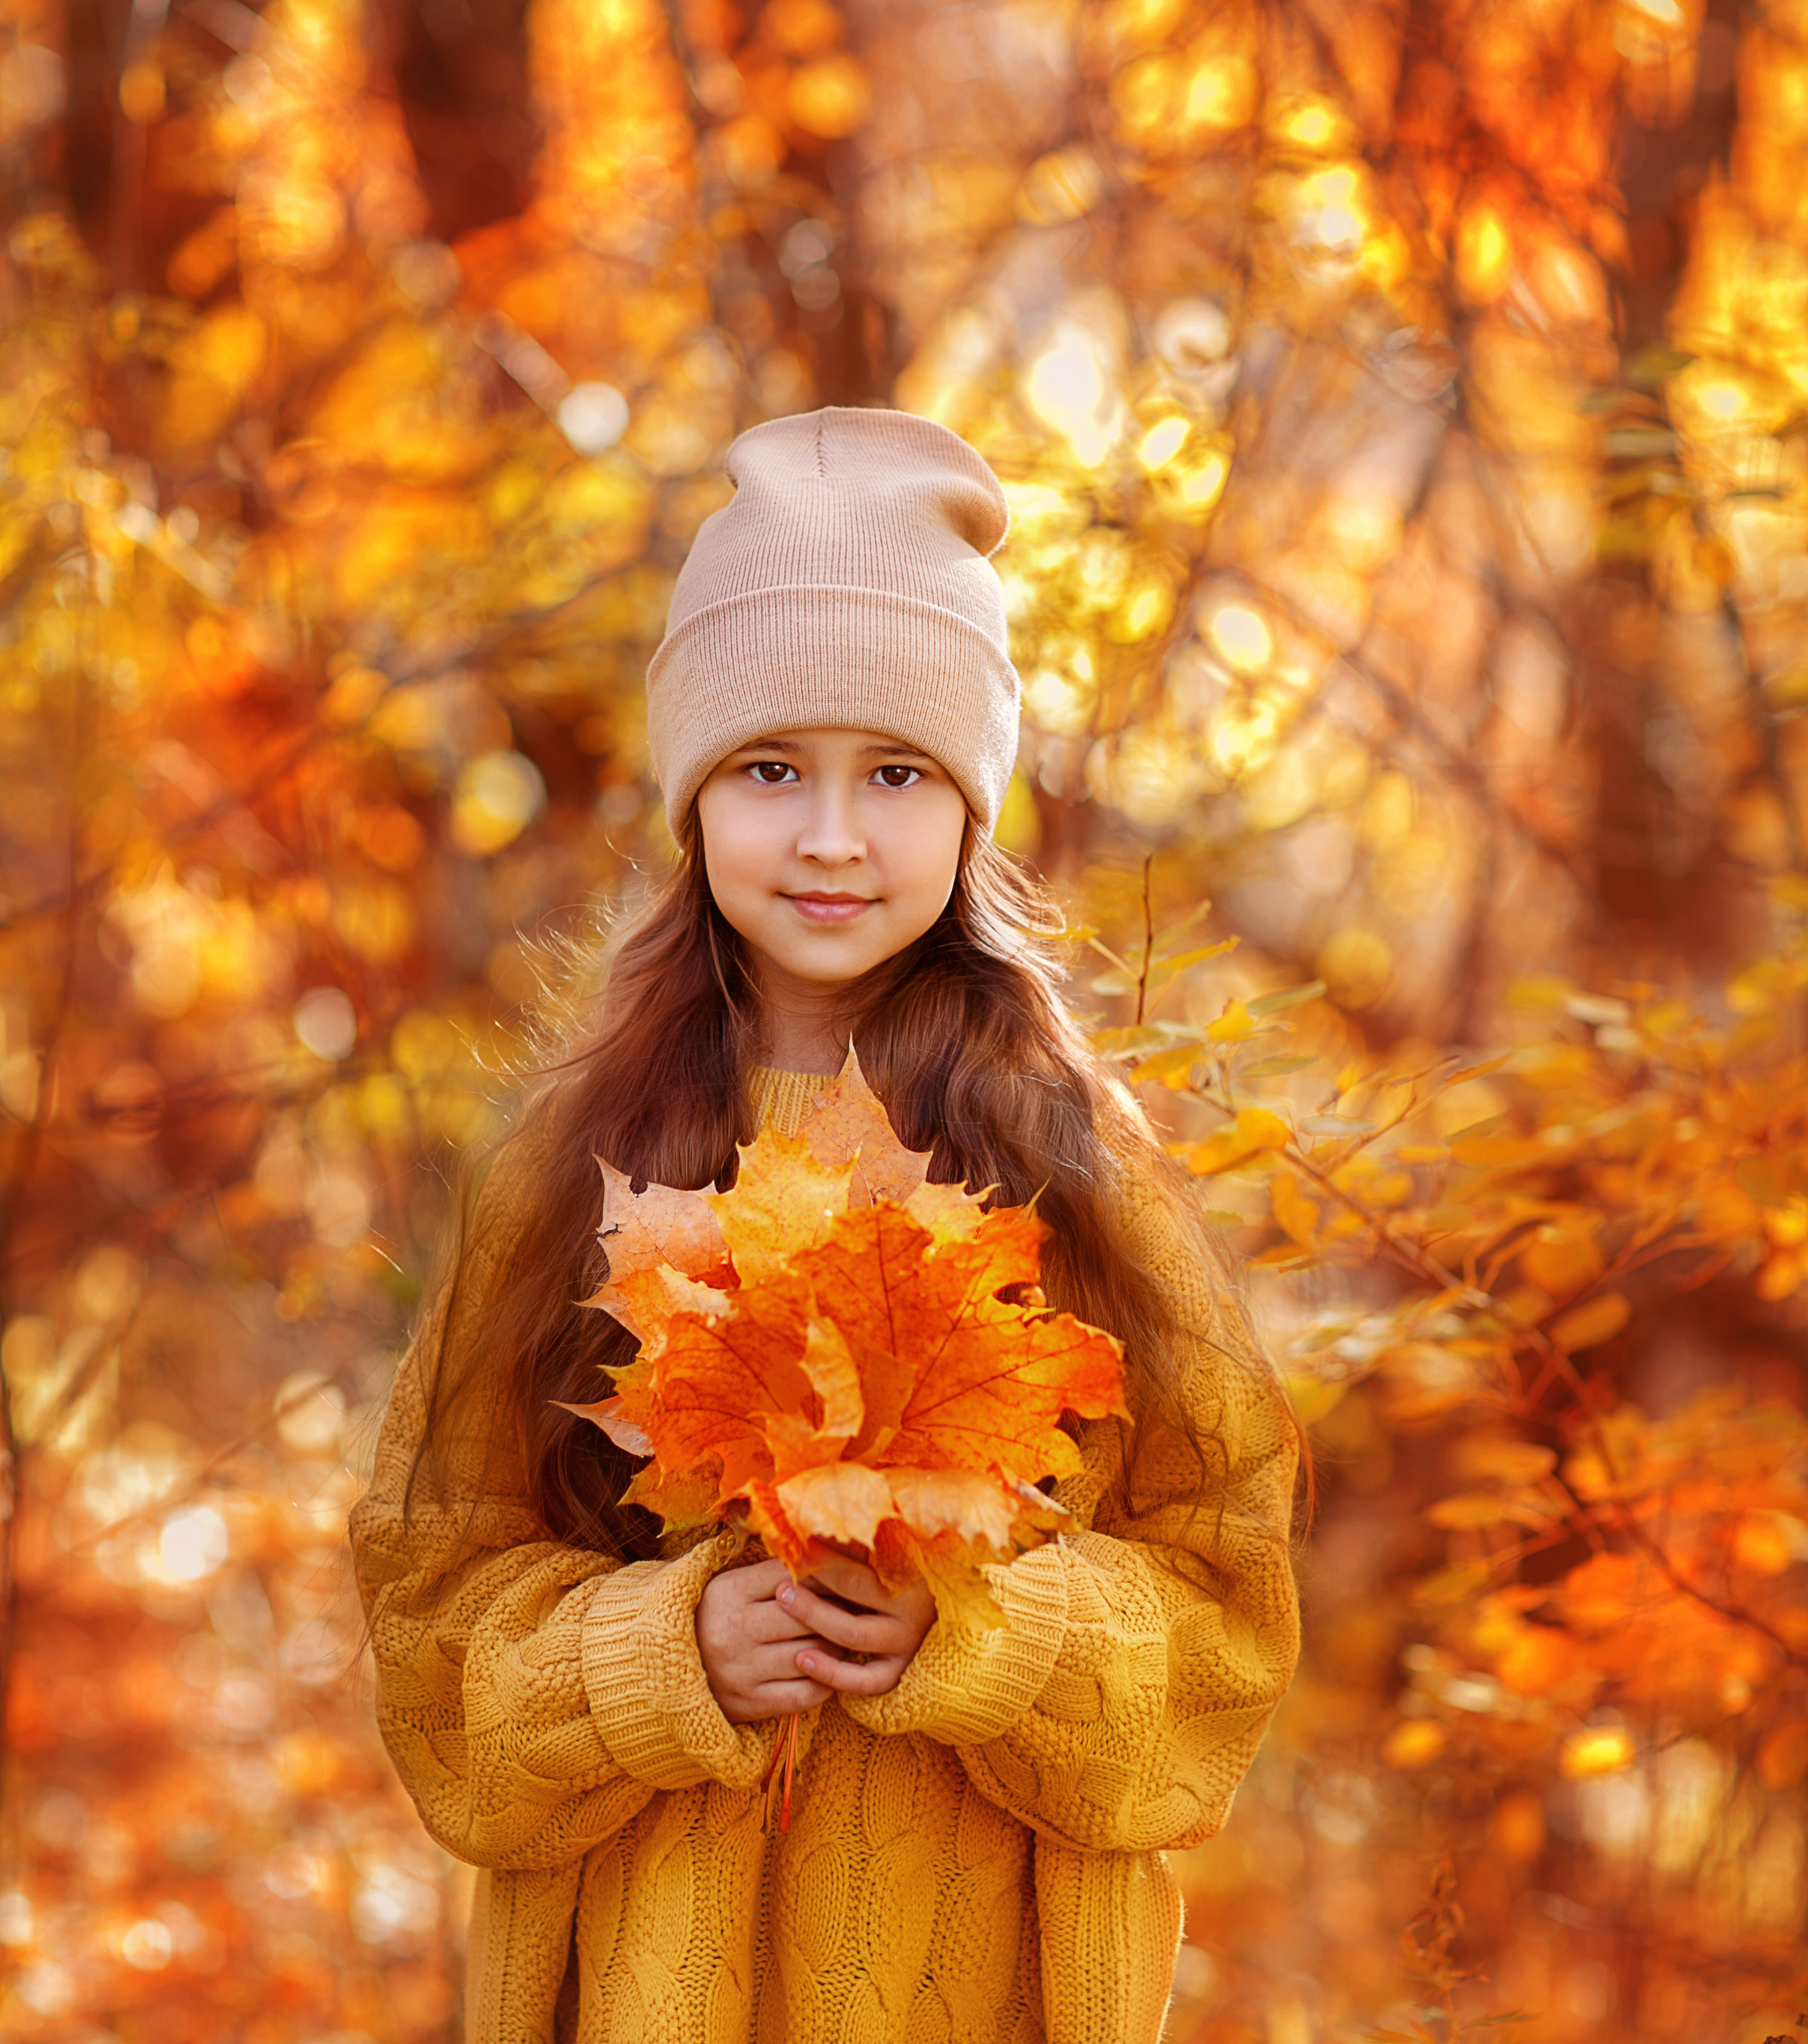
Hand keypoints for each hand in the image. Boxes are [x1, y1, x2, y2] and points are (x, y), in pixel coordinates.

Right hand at [696, 1557, 845, 1723]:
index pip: (791, 1575)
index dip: (823, 1574)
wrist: (667, 1672)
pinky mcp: (751, 1703)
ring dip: (837, 1645)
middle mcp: (734, 1630)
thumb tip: (824, 1555)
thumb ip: (771, 1573)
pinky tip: (830, 1669)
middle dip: (836, 1610)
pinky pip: (806, 1693)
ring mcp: (742, 1670)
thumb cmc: (715, 1619)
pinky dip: (826, 1681)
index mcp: (729, 1592)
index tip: (842, 1576)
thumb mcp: (730, 1586)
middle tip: (855, 1607)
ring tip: (845, 1636)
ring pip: (813, 1653)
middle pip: (806, 1615)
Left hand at [774, 1554, 935, 1699]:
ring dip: (815, 1618)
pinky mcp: (898, 1673)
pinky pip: (864, 1681)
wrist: (946, 1618)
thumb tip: (817, 1526)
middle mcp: (912, 1610)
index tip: (796, 1542)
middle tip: (783, 1572)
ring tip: (784, 1601)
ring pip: (853, 1635)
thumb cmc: (916, 1575)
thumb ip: (863, 1545)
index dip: (826, 1551)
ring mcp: (906, 1644)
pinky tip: (803, 1660)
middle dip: (814, 1577)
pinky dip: (833, 1673)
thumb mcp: (899, 1554)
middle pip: (854, 1591)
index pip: (861, 1558)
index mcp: (912, 1574)